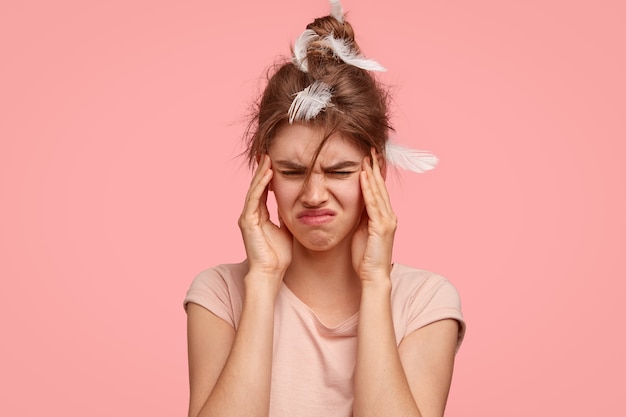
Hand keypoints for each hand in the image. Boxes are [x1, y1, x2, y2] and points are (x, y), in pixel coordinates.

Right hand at [238, 155, 292, 278]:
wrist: (270, 273)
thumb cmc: (279, 256)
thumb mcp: (286, 231)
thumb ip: (287, 218)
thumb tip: (297, 207)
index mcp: (259, 216)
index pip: (263, 191)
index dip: (268, 177)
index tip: (275, 162)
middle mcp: (250, 214)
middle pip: (257, 187)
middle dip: (263, 170)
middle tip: (268, 153)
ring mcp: (247, 217)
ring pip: (254, 189)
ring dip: (261, 173)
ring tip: (268, 158)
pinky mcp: (247, 221)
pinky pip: (255, 198)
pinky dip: (261, 185)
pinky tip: (268, 173)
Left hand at [351, 148, 396, 282]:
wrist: (373, 276)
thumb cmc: (365, 257)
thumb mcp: (361, 232)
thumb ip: (362, 217)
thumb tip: (356, 204)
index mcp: (385, 217)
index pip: (380, 191)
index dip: (375, 174)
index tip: (370, 159)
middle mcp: (389, 216)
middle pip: (381, 187)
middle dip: (376, 168)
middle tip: (371, 150)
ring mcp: (387, 221)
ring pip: (378, 192)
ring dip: (372, 173)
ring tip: (367, 157)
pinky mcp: (381, 226)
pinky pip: (373, 203)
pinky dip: (368, 188)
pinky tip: (363, 176)